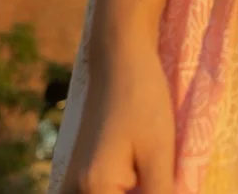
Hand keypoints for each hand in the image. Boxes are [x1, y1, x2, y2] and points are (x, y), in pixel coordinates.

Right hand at [59, 46, 173, 193]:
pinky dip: (115, 191)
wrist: (119, 57)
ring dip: (126, 191)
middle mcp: (74, 190)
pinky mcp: (77, 172)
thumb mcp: (160, 153)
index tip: (165, 185)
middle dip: (140, 192)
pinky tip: (135, 180)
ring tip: (150, 176)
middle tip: (158, 176)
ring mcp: (71, 181)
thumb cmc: (143, 99)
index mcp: (94, 191)